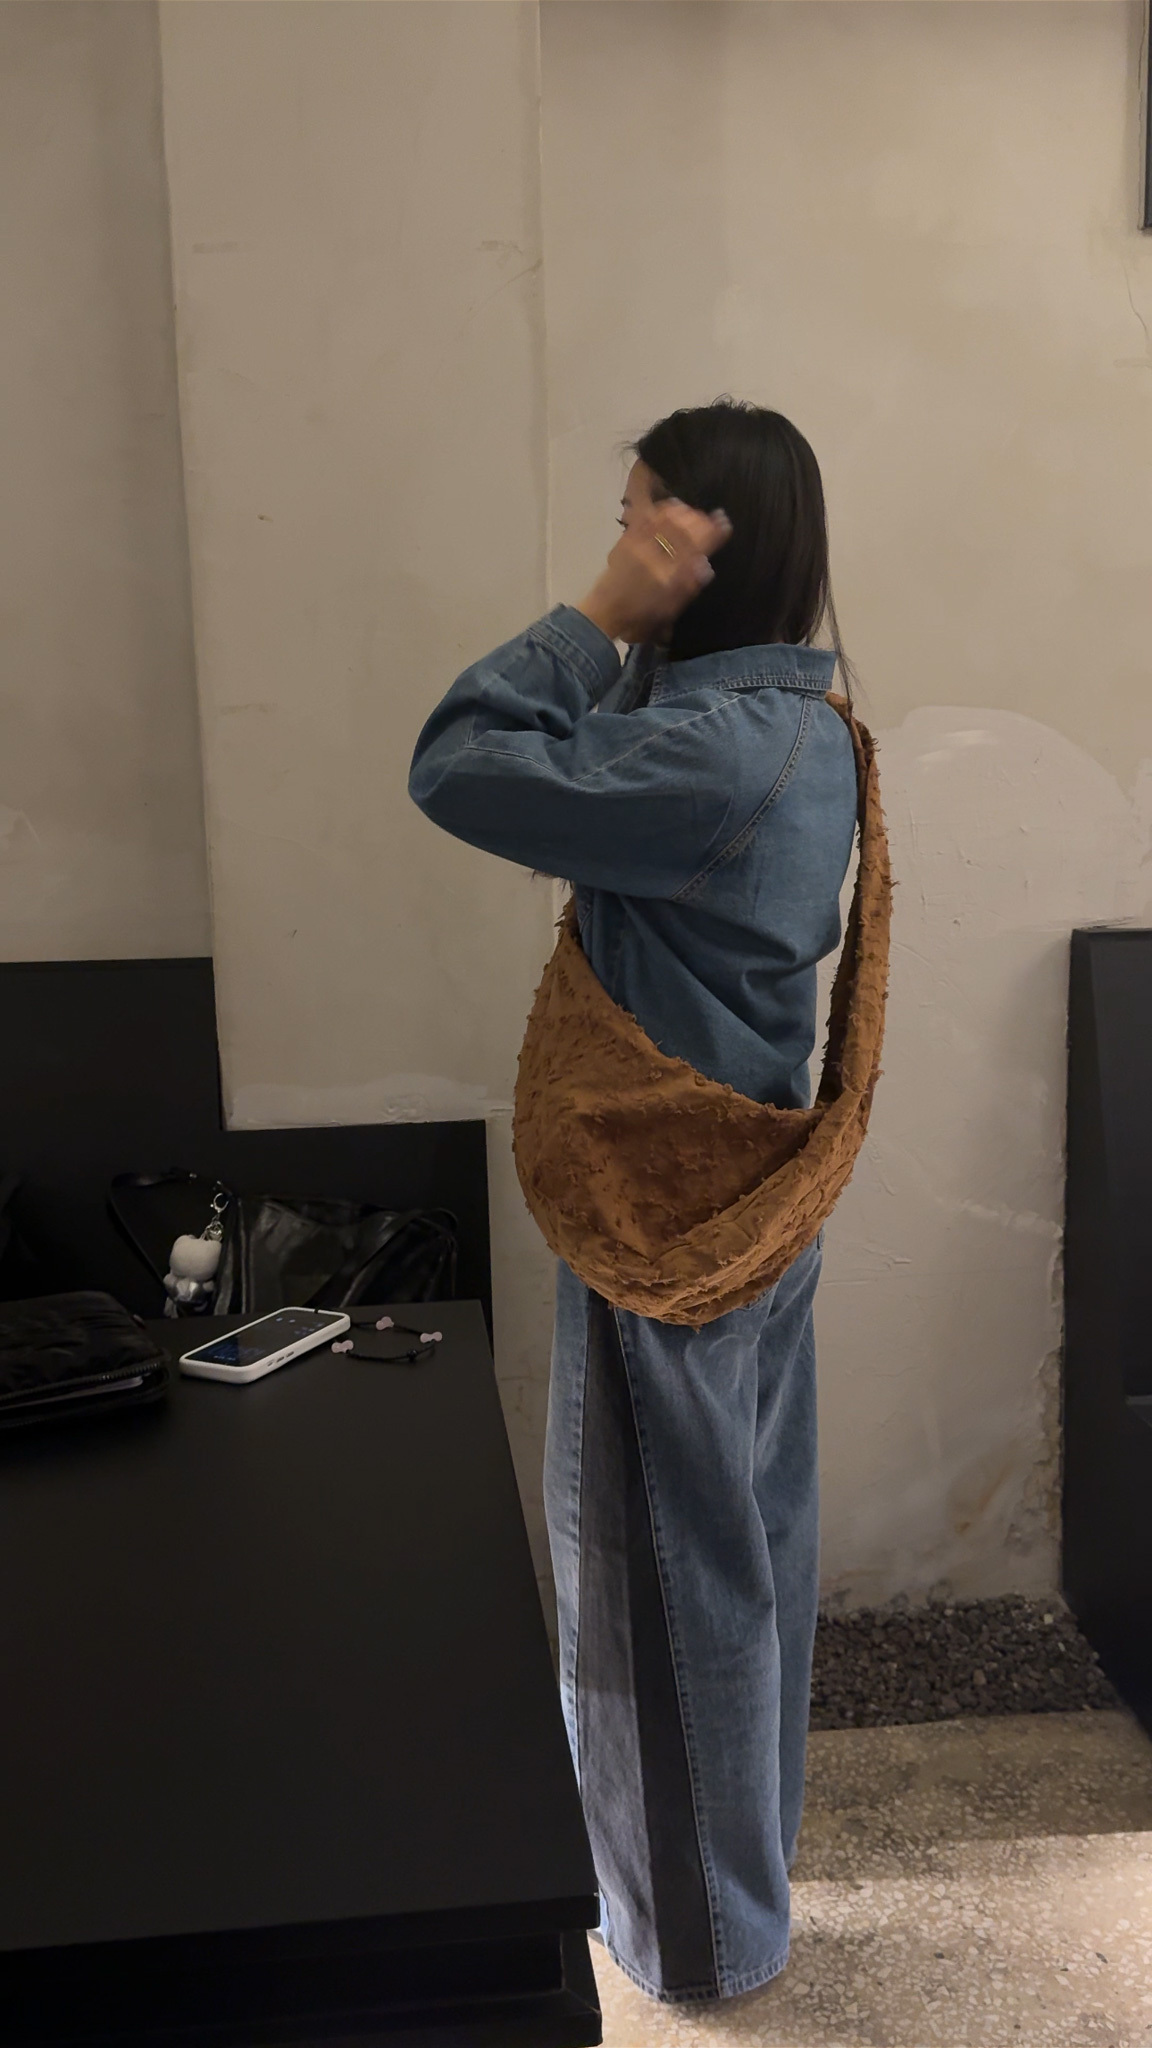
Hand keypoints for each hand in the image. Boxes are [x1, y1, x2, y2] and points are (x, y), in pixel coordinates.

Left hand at [575, 501, 732, 646]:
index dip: (713, 531)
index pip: (697, 545)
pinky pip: (647, 517)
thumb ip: (689, 586)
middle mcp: (656, 554)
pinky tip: (670, 506)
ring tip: (692, 512)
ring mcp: (640, 544)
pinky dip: (662, 510)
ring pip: (665, 519)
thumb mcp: (671, 607)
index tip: (724, 523)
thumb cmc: (642, 614)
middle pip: (683, 528)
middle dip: (700, 519)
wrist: (607, 611)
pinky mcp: (628, 539)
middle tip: (710, 518)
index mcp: (670, 573)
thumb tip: (706, 566)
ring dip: (683, 512)